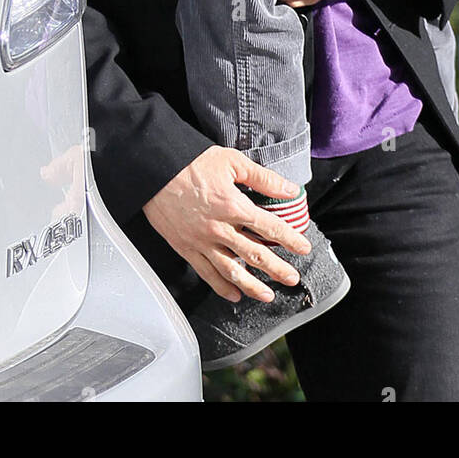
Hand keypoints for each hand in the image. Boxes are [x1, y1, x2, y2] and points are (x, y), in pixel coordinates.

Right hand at [143, 147, 310, 301]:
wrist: (154, 170)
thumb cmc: (191, 162)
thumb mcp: (232, 162)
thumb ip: (263, 179)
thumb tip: (290, 190)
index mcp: (234, 206)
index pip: (270, 227)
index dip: (290, 239)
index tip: (304, 247)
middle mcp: (220, 229)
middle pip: (255, 254)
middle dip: (277, 268)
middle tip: (293, 278)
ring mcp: (202, 242)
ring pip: (232, 271)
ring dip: (252, 286)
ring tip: (268, 295)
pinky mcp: (186, 248)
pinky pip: (206, 273)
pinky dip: (221, 287)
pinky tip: (233, 295)